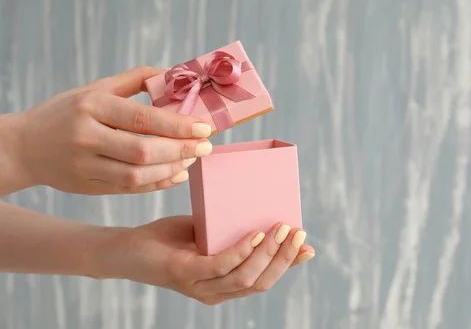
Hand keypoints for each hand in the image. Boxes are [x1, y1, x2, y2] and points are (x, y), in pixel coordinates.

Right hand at [4, 67, 213, 194]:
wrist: (24, 147)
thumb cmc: (67, 112)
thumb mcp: (95, 88)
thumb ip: (135, 80)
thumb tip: (175, 73)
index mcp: (91, 106)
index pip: (142, 118)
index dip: (177, 125)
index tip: (204, 127)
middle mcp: (86, 137)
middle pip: (143, 151)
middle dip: (181, 150)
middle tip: (206, 146)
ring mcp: (85, 166)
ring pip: (137, 175)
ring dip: (172, 169)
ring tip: (192, 159)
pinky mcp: (88, 187)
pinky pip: (130, 189)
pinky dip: (157, 184)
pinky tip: (177, 174)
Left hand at [100, 216, 315, 303]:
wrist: (129, 247)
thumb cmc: (171, 239)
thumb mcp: (209, 233)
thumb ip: (232, 231)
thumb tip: (262, 211)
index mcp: (225, 285)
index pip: (265, 280)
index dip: (289, 265)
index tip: (308, 247)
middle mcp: (216, 292)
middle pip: (261, 281)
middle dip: (284, 257)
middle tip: (297, 230)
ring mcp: (200, 286)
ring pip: (245, 277)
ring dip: (269, 253)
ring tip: (281, 227)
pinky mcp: (185, 274)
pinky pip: (220, 266)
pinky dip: (242, 250)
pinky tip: (255, 234)